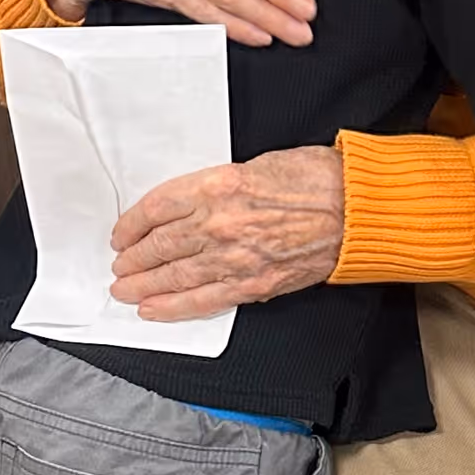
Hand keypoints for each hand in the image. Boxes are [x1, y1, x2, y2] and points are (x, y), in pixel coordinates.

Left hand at [110, 146, 345, 319]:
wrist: (355, 209)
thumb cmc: (315, 179)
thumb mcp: (255, 165)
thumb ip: (217, 188)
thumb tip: (189, 207)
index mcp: (217, 185)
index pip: (157, 207)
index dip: (132, 224)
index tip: (122, 233)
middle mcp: (218, 222)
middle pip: (159, 245)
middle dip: (134, 259)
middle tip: (119, 266)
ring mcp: (234, 257)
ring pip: (173, 276)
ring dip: (143, 285)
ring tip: (124, 290)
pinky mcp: (252, 283)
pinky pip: (202, 300)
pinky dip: (173, 307)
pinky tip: (153, 310)